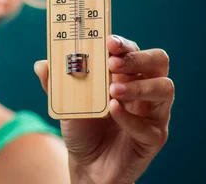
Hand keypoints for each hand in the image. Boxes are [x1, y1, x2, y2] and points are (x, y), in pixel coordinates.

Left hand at [34, 35, 174, 183]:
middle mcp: (144, 87)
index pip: (133, 49)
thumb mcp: (65, 102)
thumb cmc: (82, 126)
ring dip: (138, 86)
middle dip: (137, 58)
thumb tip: (41, 64)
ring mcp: (153, 111)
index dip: (123, 43)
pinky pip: (150, 124)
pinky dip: (130, 117)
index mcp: (125, 74)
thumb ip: (55, 83)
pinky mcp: (154, 136)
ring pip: (164, 88)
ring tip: (111, 91)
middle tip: (112, 64)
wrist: (87, 164)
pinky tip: (113, 113)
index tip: (108, 42)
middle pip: (158, 61)